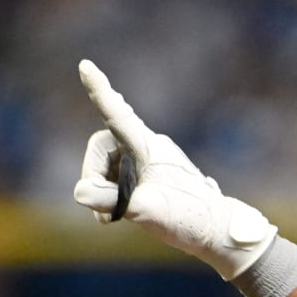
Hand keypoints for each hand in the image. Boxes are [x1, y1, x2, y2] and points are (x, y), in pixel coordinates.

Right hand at [73, 59, 275, 278]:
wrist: (217, 231)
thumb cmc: (189, 218)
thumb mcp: (147, 211)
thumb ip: (111, 200)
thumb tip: (80, 191)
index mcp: (149, 146)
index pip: (118, 115)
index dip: (99, 91)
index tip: (86, 66)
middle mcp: (147, 146)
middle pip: (102, 147)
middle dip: (93, 176)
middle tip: (103, 212)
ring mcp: (147, 160)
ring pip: (107, 165)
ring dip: (101, 191)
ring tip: (112, 218)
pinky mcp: (149, 174)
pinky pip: (117, 176)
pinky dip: (110, 195)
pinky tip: (119, 215)